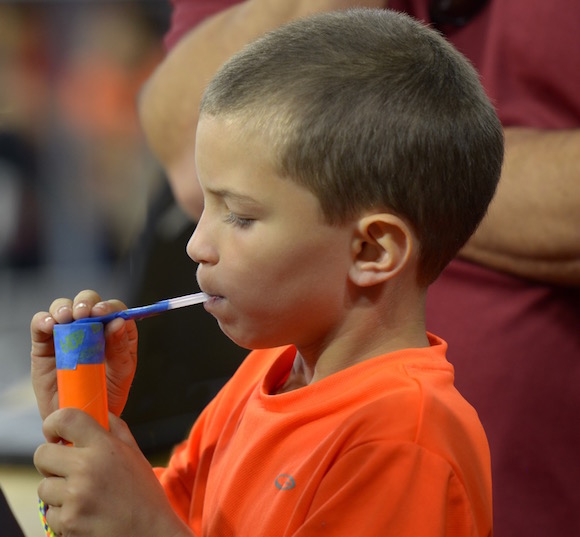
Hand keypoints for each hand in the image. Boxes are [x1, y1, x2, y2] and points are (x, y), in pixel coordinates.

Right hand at [31, 290, 137, 419]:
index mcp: (114, 332)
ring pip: (63, 308)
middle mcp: (90, 327)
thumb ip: (121, 349)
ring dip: (65, 308)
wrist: (82, 418)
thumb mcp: (122, 373)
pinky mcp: (44, 345)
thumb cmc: (106, 394)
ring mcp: (66, 335)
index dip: (109, 307)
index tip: (105, 314)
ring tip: (67, 318)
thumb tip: (118, 323)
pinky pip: (40, 325)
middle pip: (88, 302)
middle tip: (85, 313)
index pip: (113, 309)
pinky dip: (42, 320)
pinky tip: (49, 325)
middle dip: (86, 303)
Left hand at [35, 410, 192, 536]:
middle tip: (66, 468)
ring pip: (43, 486)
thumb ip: (115, 429)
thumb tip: (98, 411)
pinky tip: (84, 514)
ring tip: (82, 497)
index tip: (54, 431)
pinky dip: (62, 515)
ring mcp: (75, 497)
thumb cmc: (144, 495)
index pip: (66, 418)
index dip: (53, 422)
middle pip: (42, 454)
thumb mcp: (135, 454)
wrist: (150, 534)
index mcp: (105, 447)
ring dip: (57, 492)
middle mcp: (87, 468)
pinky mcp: (68, 522)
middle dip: (50, 461)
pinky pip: (49, 513)